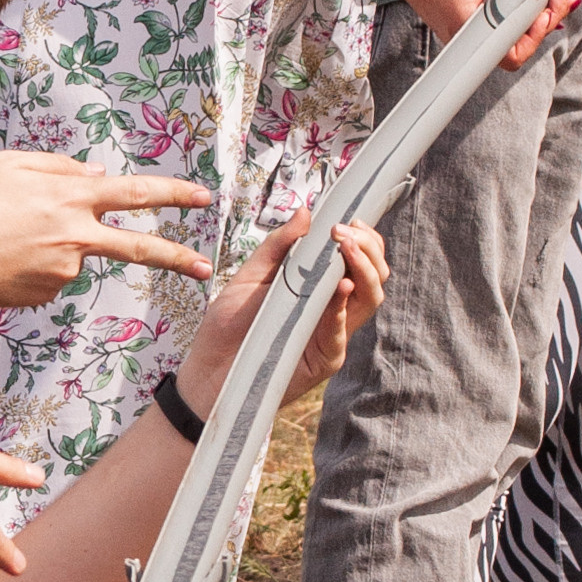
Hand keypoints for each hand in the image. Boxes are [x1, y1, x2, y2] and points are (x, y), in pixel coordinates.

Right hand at [0, 149, 215, 303]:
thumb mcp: (11, 163)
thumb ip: (59, 166)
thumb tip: (94, 176)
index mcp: (72, 197)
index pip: (136, 193)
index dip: (173, 193)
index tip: (203, 198)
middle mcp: (76, 236)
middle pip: (139, 248)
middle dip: (177, 257)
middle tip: (204, 266)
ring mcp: (63, 270)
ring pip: (73, 254)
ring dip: (52, 246)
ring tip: (6, 237)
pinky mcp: (46, 294)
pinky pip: (50, 275)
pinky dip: (34, 265)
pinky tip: (4, 258)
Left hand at [178, 211, 387, 412]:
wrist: (206, 370)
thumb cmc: (228, 325)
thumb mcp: (250, 276)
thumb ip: (278, 246)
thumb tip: (306, 212)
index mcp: (320, 288)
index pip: (359, 259)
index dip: (363, 238)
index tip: (347, 219)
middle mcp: (333, 310)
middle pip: (375, 276)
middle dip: (368, 248)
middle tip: (345, 231)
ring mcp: (332, 335)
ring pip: (370, 300)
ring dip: (364, 270)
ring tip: (346, 249)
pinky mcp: (324, 359)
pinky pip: (341, 333)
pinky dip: (340, 309)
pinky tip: (338, 289)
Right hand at [395, 0, 575, 68]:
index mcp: (468, 28)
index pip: (513, 52)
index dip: (539, 31)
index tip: (552, 2)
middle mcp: (464, 40)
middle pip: (514, 51)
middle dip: (543, 26)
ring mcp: (462, 36)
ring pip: (506, 43)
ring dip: (532, 23)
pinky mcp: (461, 27)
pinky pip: (494, 32)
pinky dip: (516, 20)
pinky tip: (532, 4)